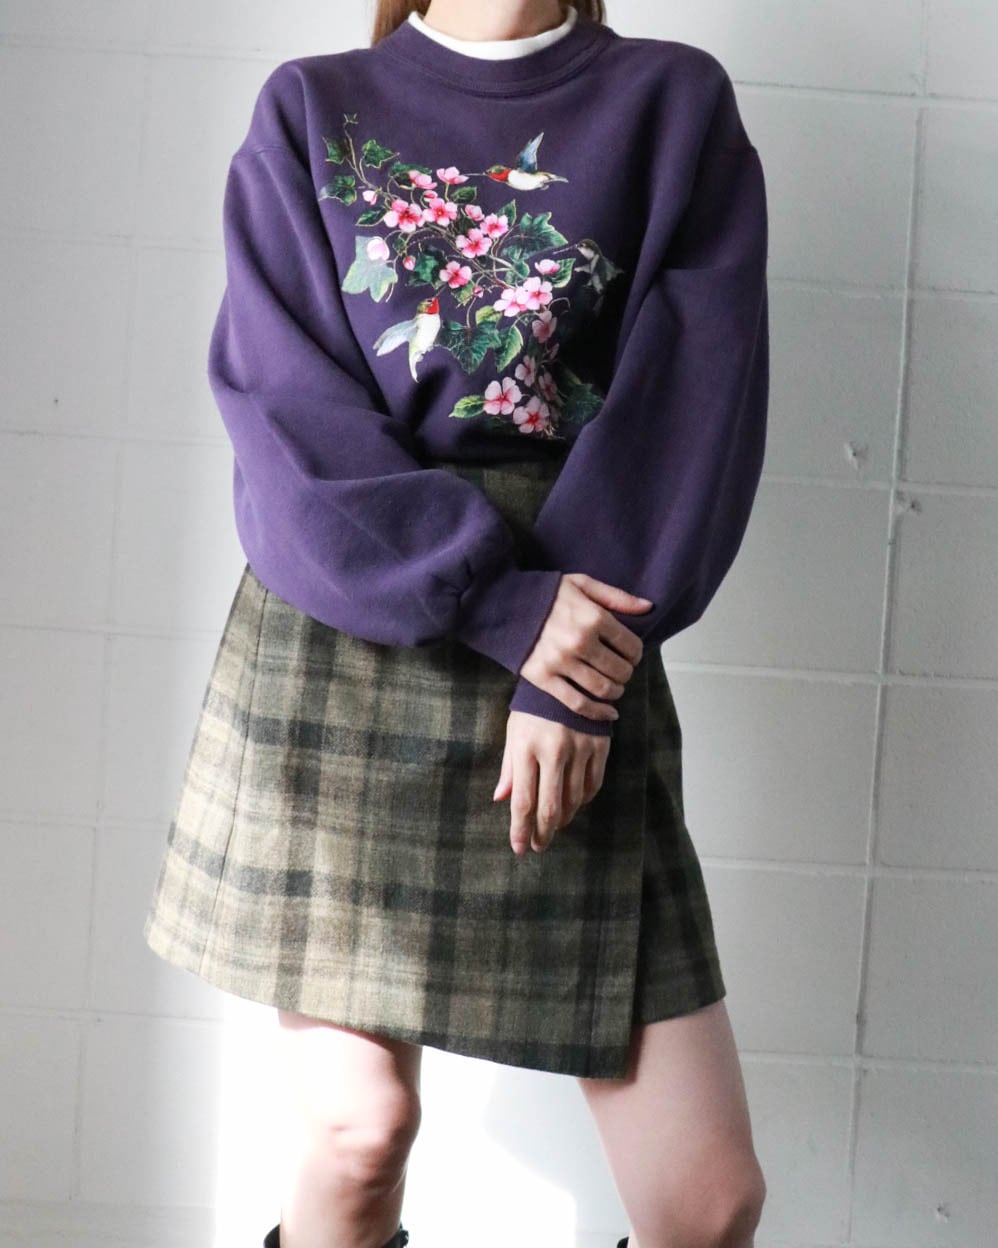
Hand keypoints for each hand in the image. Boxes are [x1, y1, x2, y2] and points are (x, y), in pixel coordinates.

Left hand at [493, 710, 611, 855]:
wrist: (568, 673)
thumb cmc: (533, 706)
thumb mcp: (515, 731)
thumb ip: (509, 768)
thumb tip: (500, 799)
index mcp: (527, 747)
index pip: (524, 800)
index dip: (521, 829)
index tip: (520, 847)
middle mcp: (554, 751)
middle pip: (551, 807)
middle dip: (543, 832)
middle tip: (538, 846)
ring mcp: (580, 749)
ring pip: (574, 799)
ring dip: (564, 819)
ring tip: (554, 827)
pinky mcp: (600, 745)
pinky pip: (593, 784)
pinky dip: (584, 800)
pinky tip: (575, 805)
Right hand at [519, 573, 651, 724]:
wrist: (502, 604)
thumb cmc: (545, 593)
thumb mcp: (582, 584)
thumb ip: (616, 597)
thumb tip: (648, 607)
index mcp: (593, 617)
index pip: (631, 646)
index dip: (636, 654)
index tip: (631, 655)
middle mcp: (579, 641)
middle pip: (620, 670)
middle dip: (626, 674)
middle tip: (621, 672)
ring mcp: (561, 662)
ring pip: (602, 689)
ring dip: (615, 692)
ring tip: (614, 688)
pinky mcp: (544, 678)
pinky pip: (577, 703)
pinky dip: (597, 712)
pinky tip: (608, 713)